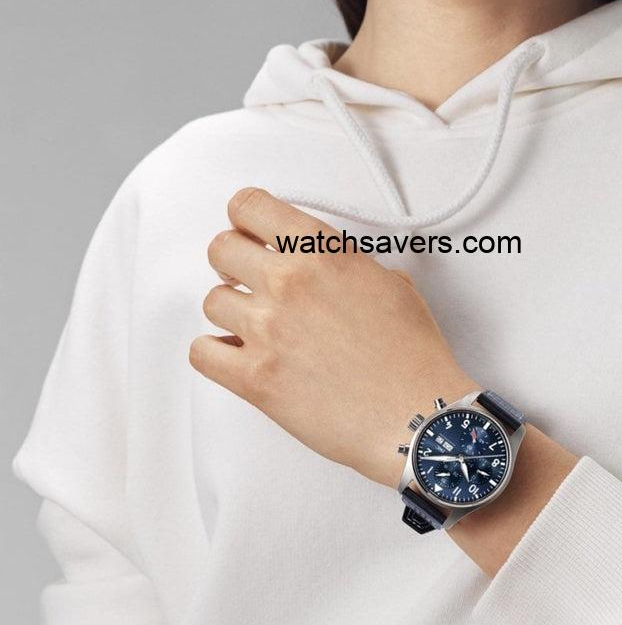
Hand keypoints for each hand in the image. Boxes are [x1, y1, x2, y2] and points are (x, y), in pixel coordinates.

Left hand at [189, 187, 479, 488]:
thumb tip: (328, 269)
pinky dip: (215, 353)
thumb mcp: (392, 286)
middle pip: (220, 249)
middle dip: (233, 262)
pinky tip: (238, 356)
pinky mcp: (254, 378)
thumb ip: (347, 266)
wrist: (416, 417)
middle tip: (249, 278)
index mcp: (322, 253)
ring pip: (211, 300)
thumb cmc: (412, 357)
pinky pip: (202, 352)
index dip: (244, 218)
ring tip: (257, 326)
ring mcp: (267, 329)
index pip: (250, 207)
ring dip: (231, 311)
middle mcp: (290, 282)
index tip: (248, 230)